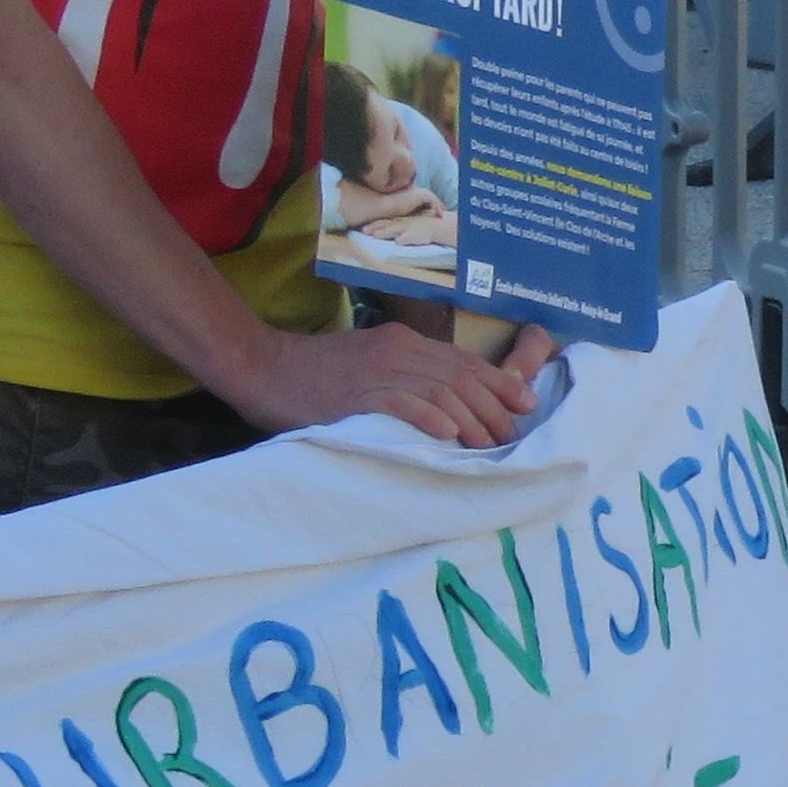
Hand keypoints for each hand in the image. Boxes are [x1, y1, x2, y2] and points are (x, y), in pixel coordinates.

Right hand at [229, 318, 553, 447]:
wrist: (262, 366)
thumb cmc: (315, 373)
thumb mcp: (370, 363)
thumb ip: (407, 374)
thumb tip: (450, 403)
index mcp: (402, 342)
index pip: (463, 360)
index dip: (499, 382)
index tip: (526, 402)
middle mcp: (396, 351)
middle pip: (459, 376)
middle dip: (492, 406)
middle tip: (511, 435)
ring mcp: (375, 371)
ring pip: (439, 390)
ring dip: (470, 418)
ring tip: (489, 443)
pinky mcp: (354, 395)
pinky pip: (401, 403)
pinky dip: (429, 418)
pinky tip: (449, 435)